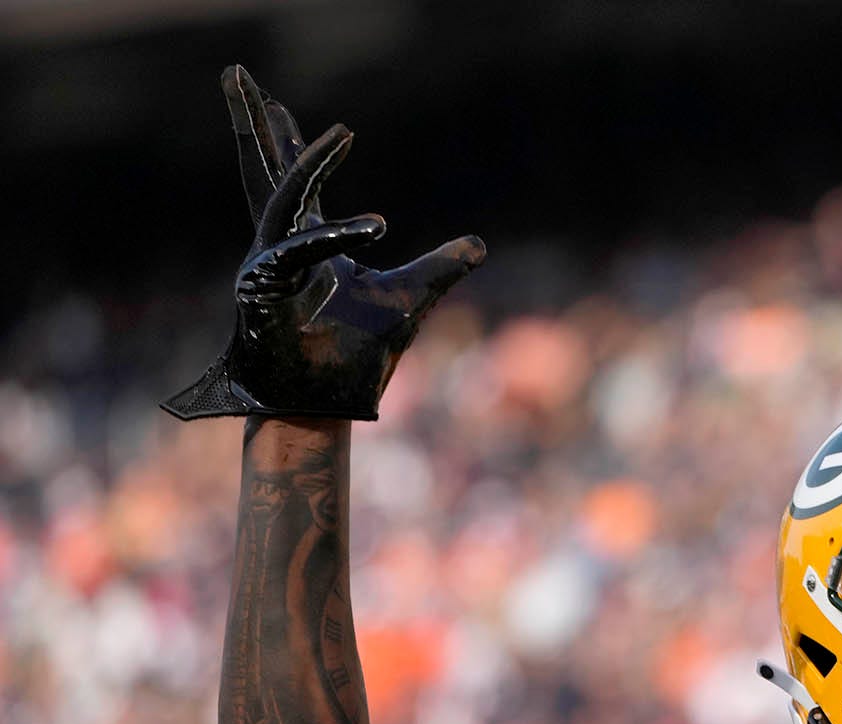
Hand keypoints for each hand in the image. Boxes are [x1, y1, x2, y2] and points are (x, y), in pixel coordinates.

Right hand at [164, 66, 483, 421]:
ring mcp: (263, 266)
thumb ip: (440, 268)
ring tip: (340, 133)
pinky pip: (293, 254)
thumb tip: (478, 244)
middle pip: (259, 170)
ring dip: (307, 164)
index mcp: (307, 243)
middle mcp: (278, 246)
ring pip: (279, 199)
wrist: (331, 407)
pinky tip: (372, 227)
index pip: (294, 180)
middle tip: (236, 69)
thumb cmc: (357, 359)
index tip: (277, 99)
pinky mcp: (260, 293)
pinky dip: (328, 238)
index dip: (283, 139)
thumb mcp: (411, 300)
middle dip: (249, 121)